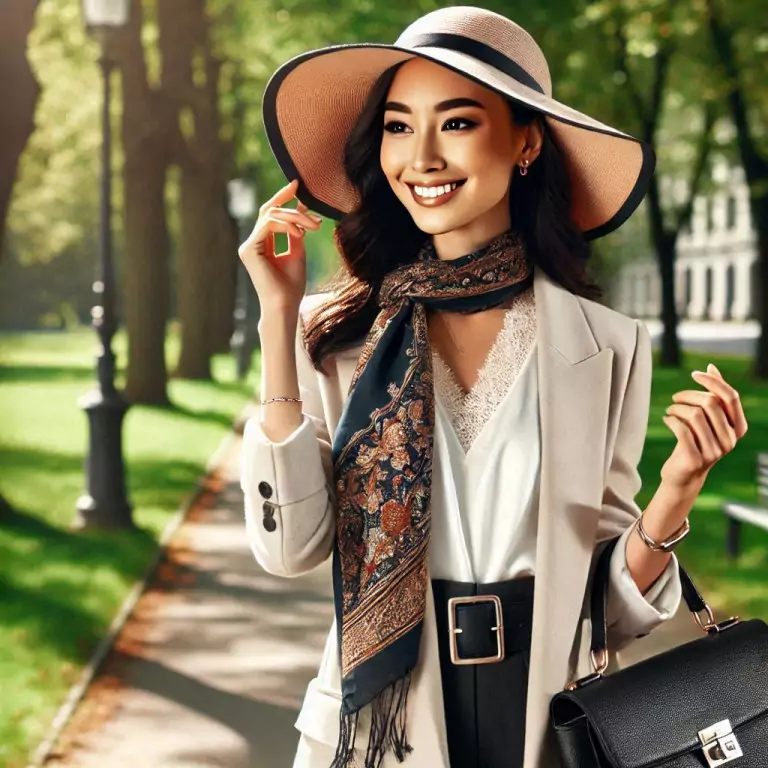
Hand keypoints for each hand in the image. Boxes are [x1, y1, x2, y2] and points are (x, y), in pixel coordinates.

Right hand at [237, 178, 322, 313]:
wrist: (285, 305)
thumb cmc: (291, 285)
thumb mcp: (297, 251)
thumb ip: (296, 232)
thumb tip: (301, 209)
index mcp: (262, 244)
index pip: (270, 214)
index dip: (282, 198)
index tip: (298, 186)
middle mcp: (252, 243)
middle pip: (270, 211)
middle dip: (290, 203)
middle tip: (309, 201)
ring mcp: (248, 246)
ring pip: (270, 216)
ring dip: (295, 217)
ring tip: (313, 226)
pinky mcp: (249, 249)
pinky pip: (268, 225)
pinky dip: (286, 225)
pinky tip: (300, 233)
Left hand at [660, 362, 747, 491]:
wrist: (684, 475)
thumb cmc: (696, 441)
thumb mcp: (708, 419)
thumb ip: (713, 395)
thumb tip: (711, 367)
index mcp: (738, 428)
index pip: (731, 397)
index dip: (712, 381)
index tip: (694, 373)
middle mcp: (730, 441)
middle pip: (710, 403)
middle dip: (688, 394)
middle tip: (675, 398)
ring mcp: (714, 452)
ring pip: (694, 415)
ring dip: (677, 408)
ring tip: (670, 410)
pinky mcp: (696, 459)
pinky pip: (682, 430)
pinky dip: (671, 420)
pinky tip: (666, 419)